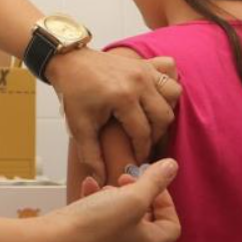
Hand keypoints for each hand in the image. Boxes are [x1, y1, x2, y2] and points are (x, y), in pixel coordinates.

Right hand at [46, 159, 180, 241]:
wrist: (55, 240)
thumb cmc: (96, 224)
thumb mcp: (132, 197)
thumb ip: (155, 181)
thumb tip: (173, 166)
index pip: (171, 224)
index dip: (166, 200)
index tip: (151, 182)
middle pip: (147, 218)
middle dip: (139, 193)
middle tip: (128, 178)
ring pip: (124, 214)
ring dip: (118, 195)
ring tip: (107, 185)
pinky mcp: (92, 240)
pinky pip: (102, 216)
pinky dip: (98, 199)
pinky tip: (89, 186)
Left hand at [47, 48, 180, 180]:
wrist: (69, 62)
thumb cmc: (73, 91)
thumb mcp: (79, 126)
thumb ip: (91, 155)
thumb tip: (99, 179)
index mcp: (123, 98)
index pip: (143, 133)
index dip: (141, 151)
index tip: (136, 159)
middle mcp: (138, 82)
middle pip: (163, 117)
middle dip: (156, 135)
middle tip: (143, 143)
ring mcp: (144, 70)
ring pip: (172, 95)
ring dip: (164, 112)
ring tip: (149, 122)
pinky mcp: (144, 64)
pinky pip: (169, 75)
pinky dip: (166, 90)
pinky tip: (154, 100)